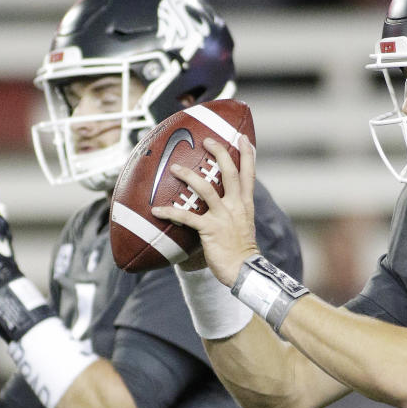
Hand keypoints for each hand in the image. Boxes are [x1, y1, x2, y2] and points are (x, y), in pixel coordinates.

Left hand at [152, 135, 258, 285]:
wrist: (244, 270)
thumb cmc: (241, 250)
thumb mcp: (243, 225)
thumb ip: (235, 211)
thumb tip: (223, 204)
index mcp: (245, 204)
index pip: (249, 173)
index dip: (248, 154)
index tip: (243, 137)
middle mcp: (236, 206)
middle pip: (230, 173)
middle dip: (219, 154)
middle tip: (208, 141)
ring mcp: (223, 217)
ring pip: (207, 189)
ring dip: (189, 176)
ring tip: (175, 168)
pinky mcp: (210, 229)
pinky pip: (187, 217)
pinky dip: (171, 212)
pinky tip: (156, 210)